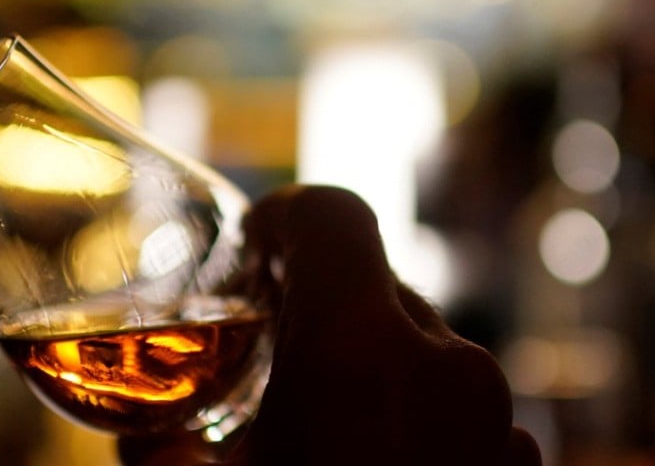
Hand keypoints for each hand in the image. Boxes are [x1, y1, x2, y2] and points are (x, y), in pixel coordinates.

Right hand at [118, 185, 541, 464]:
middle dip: (314, 308)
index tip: (252, 252)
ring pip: (419, 346)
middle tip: (265, 358)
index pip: (333, 214)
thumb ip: (155, 444)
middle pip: (374, 283)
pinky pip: (457, 403)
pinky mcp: (519, 465)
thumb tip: (135, 432)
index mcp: (362, 352)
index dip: (282, 217)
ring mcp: (498, 420)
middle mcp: (449, 368)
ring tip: (316, 432)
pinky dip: (410, 412)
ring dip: (365, 365)